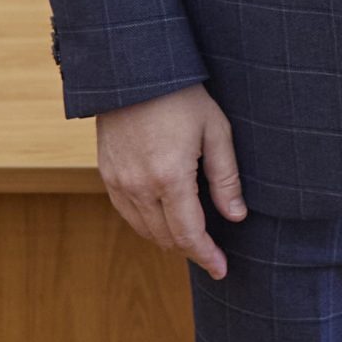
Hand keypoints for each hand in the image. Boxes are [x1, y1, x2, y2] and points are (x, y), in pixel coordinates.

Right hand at [97, 82, 244, 278]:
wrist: (132, 71)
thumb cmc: (181, 97)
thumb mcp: (216, 131)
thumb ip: (226, 178)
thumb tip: (236, 216)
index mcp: (170, 177)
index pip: (189, 234)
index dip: (206, 256)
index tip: (222, 270)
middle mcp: (139, 186)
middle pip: (166, 238)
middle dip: (191, 251)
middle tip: (213, 256)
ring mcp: (118, 181)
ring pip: (144, 229)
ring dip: (168, 240)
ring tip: (193, 241)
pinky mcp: (106, 174)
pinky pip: (127, 213)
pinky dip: (147, 224)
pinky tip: (164, 220)